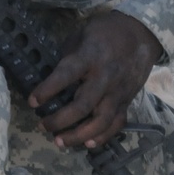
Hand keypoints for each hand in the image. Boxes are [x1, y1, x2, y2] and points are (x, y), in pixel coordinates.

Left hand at [28, 10, 162, 150]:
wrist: (141, 33)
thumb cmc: (106, 31)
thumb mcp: (82, 34)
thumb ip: (69, 57)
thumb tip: (53, 78)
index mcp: (90, 56)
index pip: (66, 75)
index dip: (47, 90)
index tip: (32, 102)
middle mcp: (105, 77)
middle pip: (83, 106)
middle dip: (60, 120)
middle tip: (43, 125)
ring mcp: (118, 91)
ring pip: (100, 121)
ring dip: (79, 135)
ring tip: (60, 142)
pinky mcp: (127, 100)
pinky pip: (117, 124)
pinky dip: (103, 137)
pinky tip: (87, 143)